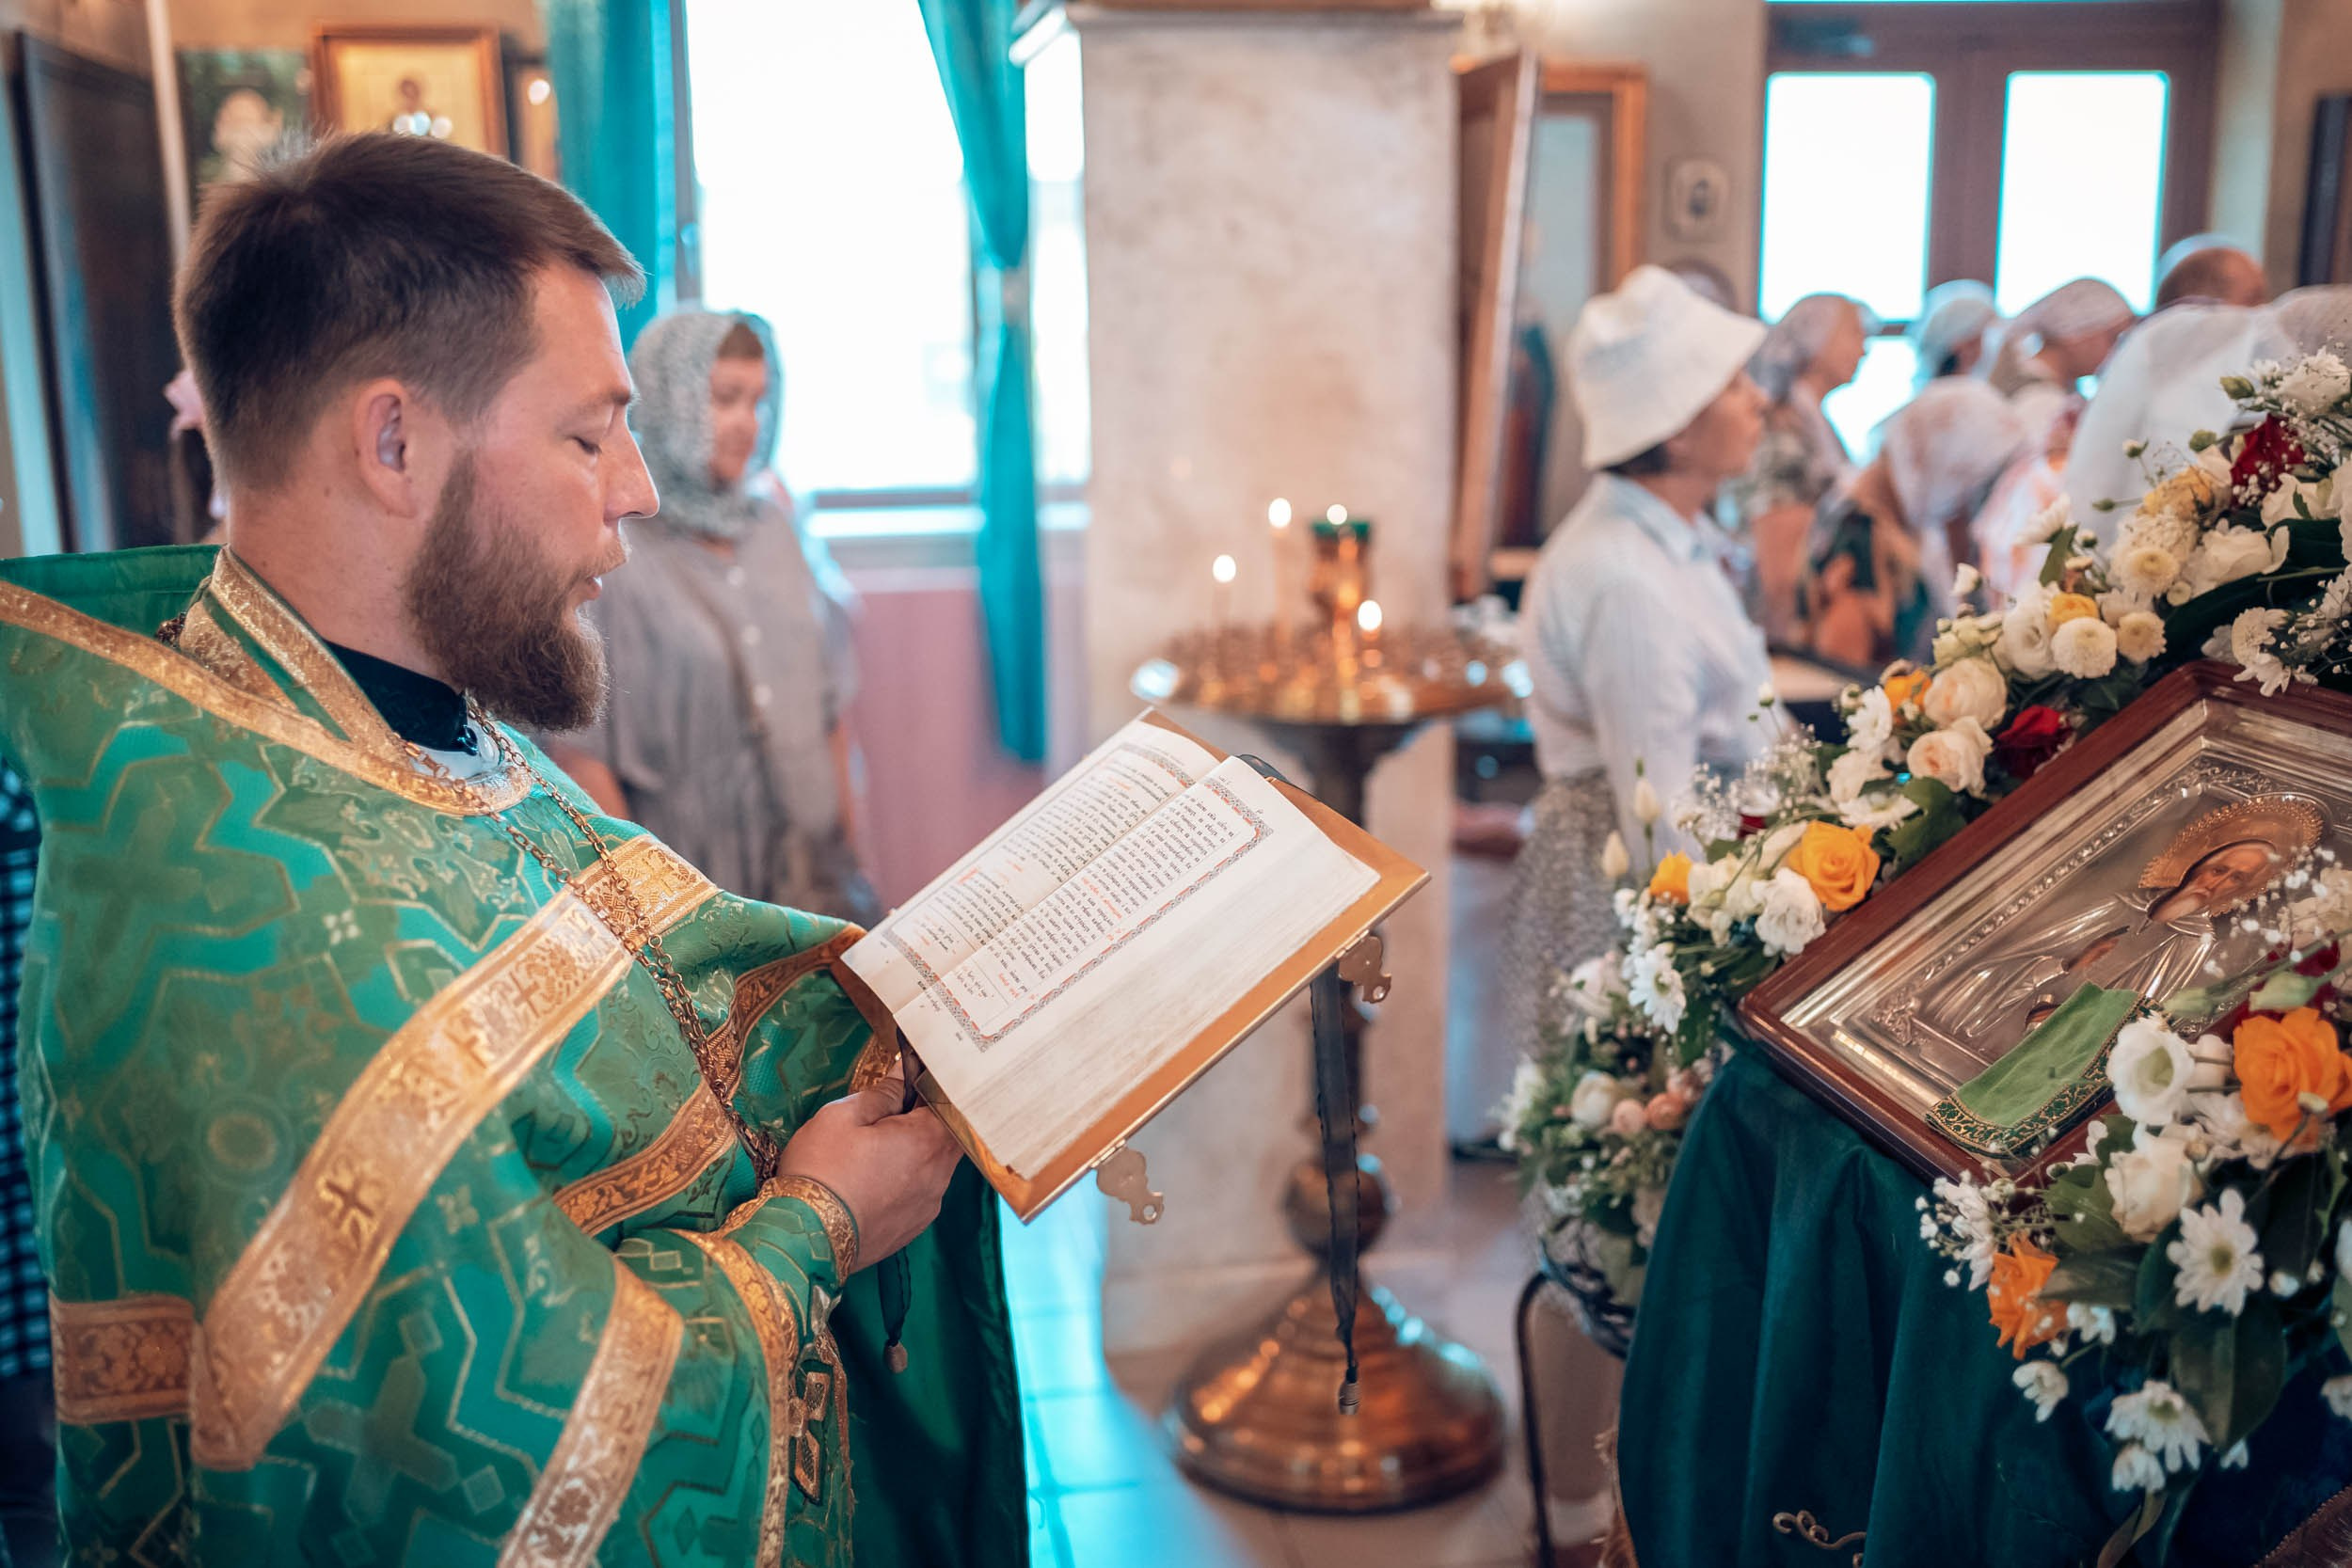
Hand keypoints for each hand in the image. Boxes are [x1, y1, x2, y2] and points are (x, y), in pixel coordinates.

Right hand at [774, 1077, 963, 1269]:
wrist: (803, 1238)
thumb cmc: (821, 1171)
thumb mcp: (842, 1116)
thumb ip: (883, 1093)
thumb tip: (904, 1075)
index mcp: (927, 1141)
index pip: (951, 1105)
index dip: (933, 1092)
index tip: (911, 1086)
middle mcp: (938, 1175)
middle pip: (947, 1138)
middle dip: (925, 1123)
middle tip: (889, 1117)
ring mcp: (928, 1206)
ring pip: (934, 1168)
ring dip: (915, 1155)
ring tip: (875, 1153)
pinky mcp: (912, 1228)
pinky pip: (919, 1195)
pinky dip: (904, 1183)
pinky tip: (873, 1183)